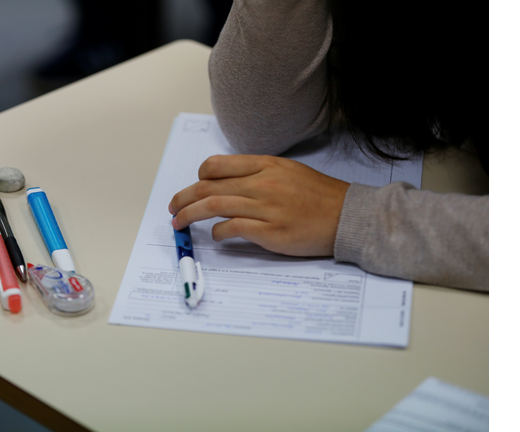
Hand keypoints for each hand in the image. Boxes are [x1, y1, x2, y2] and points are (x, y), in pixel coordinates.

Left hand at [169, 155, 349, 256]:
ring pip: (213, 206)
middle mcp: (261, 183)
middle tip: (173, 207)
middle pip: (208, 187)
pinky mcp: (269, 231)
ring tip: (180, 222)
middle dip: (183, 197)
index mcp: (265, 165)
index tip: (194, 187)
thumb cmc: (318, 196)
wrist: (346, 216)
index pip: (217, 165)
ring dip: (190, 215)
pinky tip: (215, 235)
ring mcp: (264, 207)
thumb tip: (227, 184)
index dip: (199, 177)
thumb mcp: (287, 172)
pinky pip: (231, 228)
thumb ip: (258, 174)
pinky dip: (217, 232)